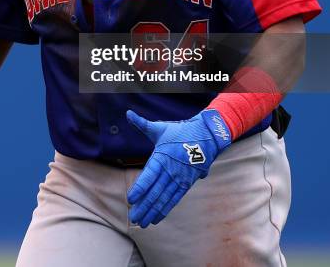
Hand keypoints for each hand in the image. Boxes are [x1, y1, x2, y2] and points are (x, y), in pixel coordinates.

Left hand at [126, 109, 230, 227]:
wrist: (206, 136)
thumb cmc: (180, 132)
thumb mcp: (160, 128)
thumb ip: (142, 124)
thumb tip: (128, 113)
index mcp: (162, 157)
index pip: (149, 175)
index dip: (140, 188)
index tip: (130, 198)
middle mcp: (171, 170)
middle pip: (156, 191)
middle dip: (144, 205)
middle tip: (133, 217)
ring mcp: (180, 178)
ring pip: (164, 198)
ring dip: (153, 211)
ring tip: (142, 221)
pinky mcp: (186, 183)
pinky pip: (174, 199)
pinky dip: (165, 209)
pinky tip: (156, 218)